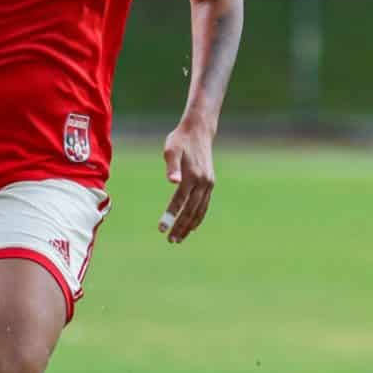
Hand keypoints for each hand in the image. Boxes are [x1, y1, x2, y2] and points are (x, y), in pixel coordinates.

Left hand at [158, 120, 215, 243]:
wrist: (198, 131)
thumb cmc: (180, 140)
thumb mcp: (171, 149)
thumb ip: (171, 166)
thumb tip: (172, 181)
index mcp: (191, 176)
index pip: (179, 201)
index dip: (170, 216)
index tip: (162, 229)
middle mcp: (202, 182)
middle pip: (191, 210)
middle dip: (181, 227)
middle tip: (171, 240)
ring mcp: (208, 184)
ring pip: (199, 210)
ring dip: (190, 226)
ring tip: (180, 238)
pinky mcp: (210, 183)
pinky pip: (205, 205)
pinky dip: (199, 217)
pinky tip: (192, 227)